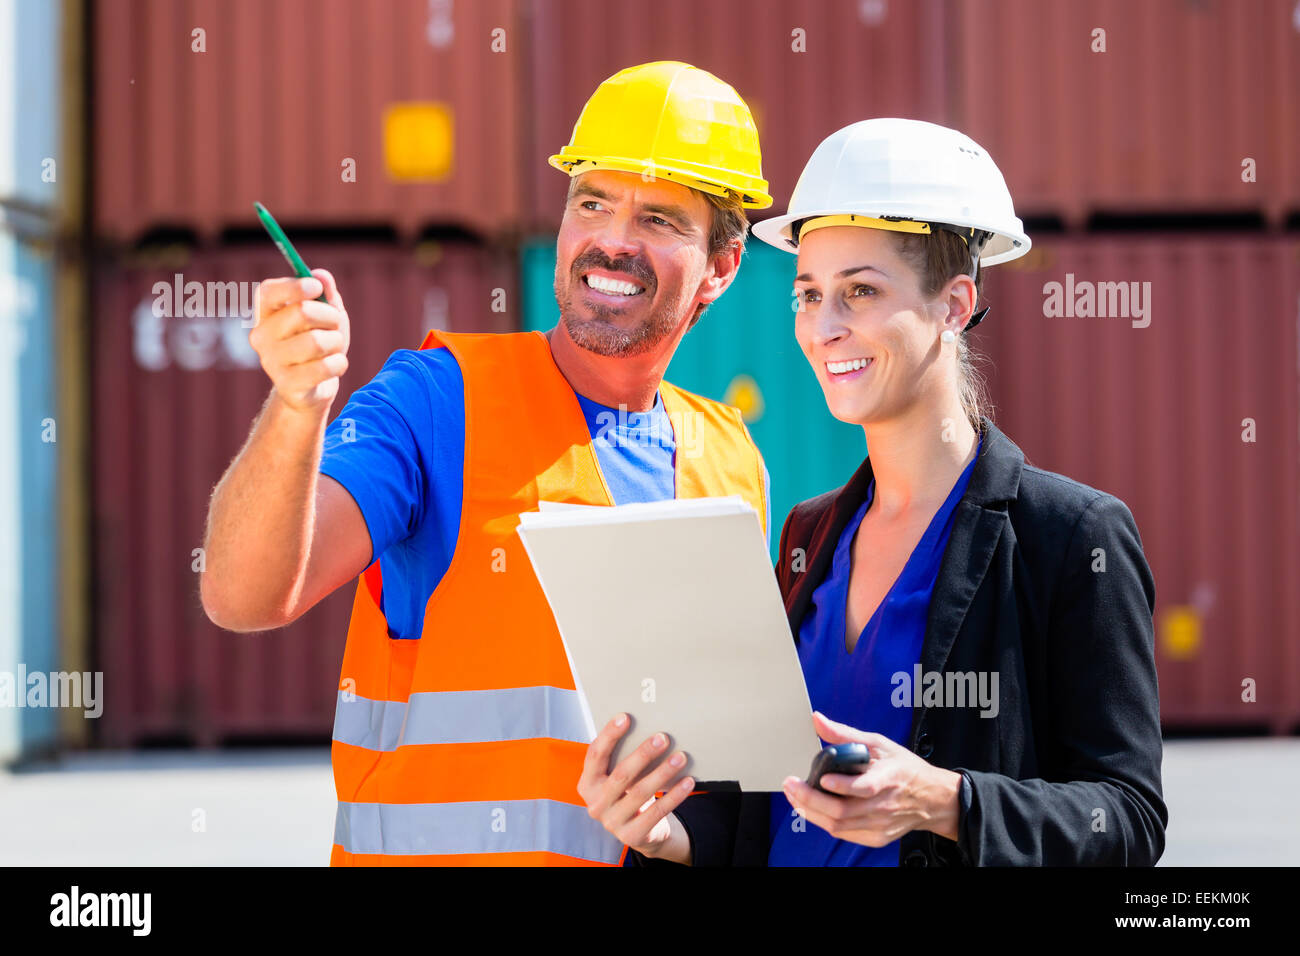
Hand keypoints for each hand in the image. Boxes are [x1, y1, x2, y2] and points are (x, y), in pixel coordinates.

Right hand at [249, 269, 350, 411]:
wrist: (311, 389)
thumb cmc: (318, 344)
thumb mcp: (326, 316)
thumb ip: (325, 294)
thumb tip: (321, 275)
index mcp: (264, 314)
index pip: (269, 291)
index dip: (295, 286)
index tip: (316, 288)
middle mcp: (261, 337)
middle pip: (302, 312)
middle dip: (331, 316)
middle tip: (335, 324)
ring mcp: (271, 363)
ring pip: (317, 341)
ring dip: (336, 342)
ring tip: (334, 348)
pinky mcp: (288, 385)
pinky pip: (326, 367)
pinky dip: (340, 363)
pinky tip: (334, 366)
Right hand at [577, 714, 694, 860]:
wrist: (640, 832)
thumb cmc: (629, 793)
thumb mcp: (620, 778)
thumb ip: (622, 758)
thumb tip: (647, 728)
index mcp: (587, 784)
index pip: (595, 755)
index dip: (609, 735)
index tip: (625, 717)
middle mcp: (595, 804)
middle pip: (620, 774)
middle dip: (643, 754)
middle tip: (662, 737)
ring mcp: (612, 822)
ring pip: (640, 792)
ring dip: (663, 772)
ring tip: (681, 757)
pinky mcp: (631, 836)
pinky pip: (657, 812)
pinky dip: (674, 795)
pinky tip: (688, 781)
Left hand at [782, 711, 961, 847]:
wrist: (931, 799)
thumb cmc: (905, 769)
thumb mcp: (879, 744)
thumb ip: (845, 734)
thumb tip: (818, 720)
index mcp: (889, 778)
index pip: (865, 787)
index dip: (842, 786)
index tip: (822, 779)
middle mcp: (884, 805)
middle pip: (843, 811)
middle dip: (811, 799)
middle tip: (791, 785)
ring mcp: (880, 825)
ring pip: (839, 825)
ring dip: (811, 811)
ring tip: (794, 795)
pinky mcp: (876, 837)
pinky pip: (843, 834)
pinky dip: (823, 822)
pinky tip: (811, 809)